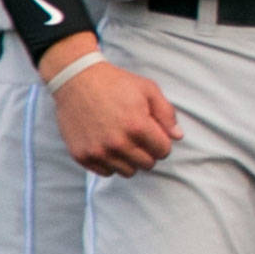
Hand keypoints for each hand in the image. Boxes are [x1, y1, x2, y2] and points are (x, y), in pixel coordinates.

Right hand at [48, 51, 182, 177]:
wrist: (77, 81)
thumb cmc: (116, 84)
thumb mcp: (148, 90)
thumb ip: (166, 114)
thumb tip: (177, 137)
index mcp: (137, 126)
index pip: (163, 151)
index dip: (163, 142)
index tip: (156, 134)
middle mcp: (117, 143)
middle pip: (147, 164)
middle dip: (149, 152)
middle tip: (140, 137)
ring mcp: (98, 151)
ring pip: (128, 171)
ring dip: (131, 159)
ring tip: (125, 141)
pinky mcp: (82, 156)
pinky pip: (106, 172)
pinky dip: (111, 163)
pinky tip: (109, 146)